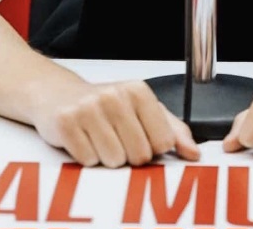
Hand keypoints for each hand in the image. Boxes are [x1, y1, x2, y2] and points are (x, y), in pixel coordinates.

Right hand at [33, 79, 199, 167]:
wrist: (58, 94)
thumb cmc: (104, 105)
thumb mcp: (141, 110)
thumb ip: (173, 130)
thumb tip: (194, 153)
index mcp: (138, 91)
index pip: (163, 142)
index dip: (152, 147)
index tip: (139, 136)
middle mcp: (114, 96)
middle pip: (139, 155)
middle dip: (129, 155)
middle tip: (116, 138)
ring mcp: (89, 108)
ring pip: (114, 161)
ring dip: (107, 157)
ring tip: (99, 138)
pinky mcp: (66, 122)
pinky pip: (88, 160)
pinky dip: (86, 157)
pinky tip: (83, 139)